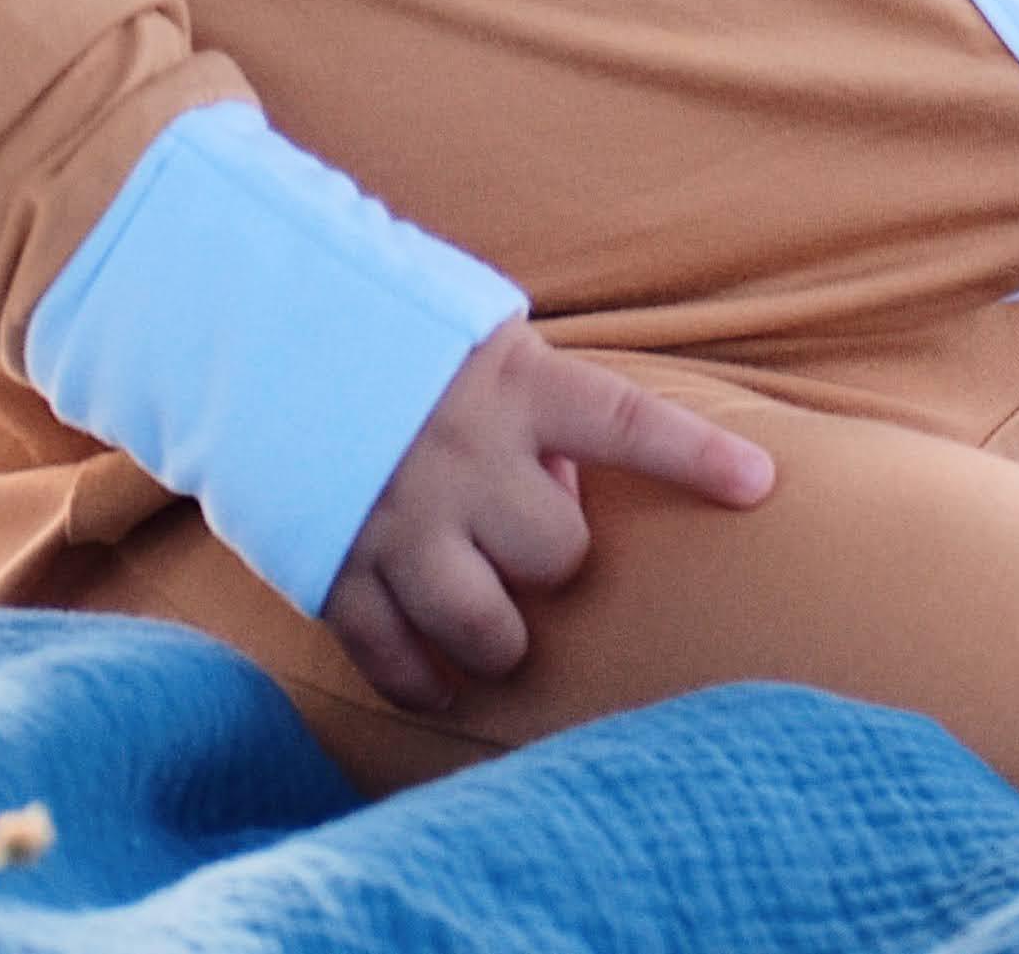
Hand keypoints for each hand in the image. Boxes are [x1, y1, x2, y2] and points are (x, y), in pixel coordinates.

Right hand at [321, 322, 773, 709]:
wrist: (260, 334)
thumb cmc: (400, 342)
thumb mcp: (488, 346)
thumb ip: (543, 411)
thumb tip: (573, 492)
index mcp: (514, 387)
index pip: (629, 423)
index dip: (696, 455)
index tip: (759, 484)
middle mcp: (461, 459)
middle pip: (559, 552)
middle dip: (558, 559)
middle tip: (534, 543)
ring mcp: (395, 519)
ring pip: (483, 624)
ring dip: (504, 641)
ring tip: (504, 636)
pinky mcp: (334, 567)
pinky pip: (391, 653)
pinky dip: (421, 682)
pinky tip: (442, 686)